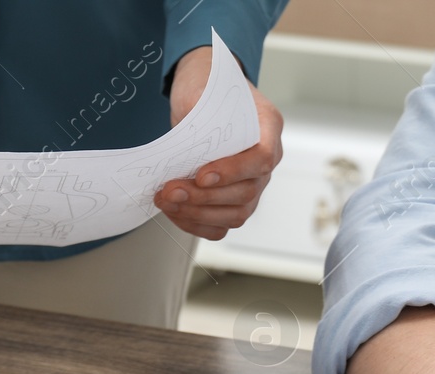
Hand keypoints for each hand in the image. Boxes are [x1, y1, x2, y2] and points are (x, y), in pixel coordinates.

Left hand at [157, 46, 283, 239]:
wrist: (202, 92)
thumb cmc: (205, 88)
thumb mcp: (199, 92)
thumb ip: (197, 121)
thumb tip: (184, 158)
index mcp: (267, 125)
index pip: (261, 158)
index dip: (233, 171)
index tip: (201, 176)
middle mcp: (267, 159)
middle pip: (246, 191)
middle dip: (204, 197)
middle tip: (170, 191)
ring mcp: (254, 182)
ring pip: (236, 213)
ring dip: (198, 213)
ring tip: (167, 201)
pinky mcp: (236, 200)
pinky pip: (223, 224)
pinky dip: (198, 224)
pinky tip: (176, 213)